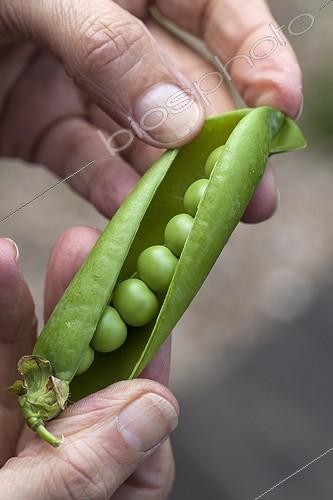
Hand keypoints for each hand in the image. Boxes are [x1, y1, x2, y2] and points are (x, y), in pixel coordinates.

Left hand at [0, 0, 301, 221]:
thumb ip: (109, 45)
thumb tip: (183, 122)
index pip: (217, 9)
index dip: (258, 58)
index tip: (279, 111)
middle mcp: (115, 31)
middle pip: (191, 87)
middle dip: (225, 143)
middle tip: (257, 195)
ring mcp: (84, 83)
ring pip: (146, 137)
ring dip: (178, 181)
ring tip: (211, 224)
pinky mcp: (48, 125)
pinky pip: (91, 161)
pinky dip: (114, 191)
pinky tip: (137, 218)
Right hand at [0, 232, 177, 498]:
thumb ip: (83, 478)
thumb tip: (158, 408)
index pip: (139, 430)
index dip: (143, 364)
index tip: (145, 309)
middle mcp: (55, 468)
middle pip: (84, 381)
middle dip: (83, 314)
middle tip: (85, 254)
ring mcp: (10, 443)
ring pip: (28, 365)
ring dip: (20, 307)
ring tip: (7, 254)